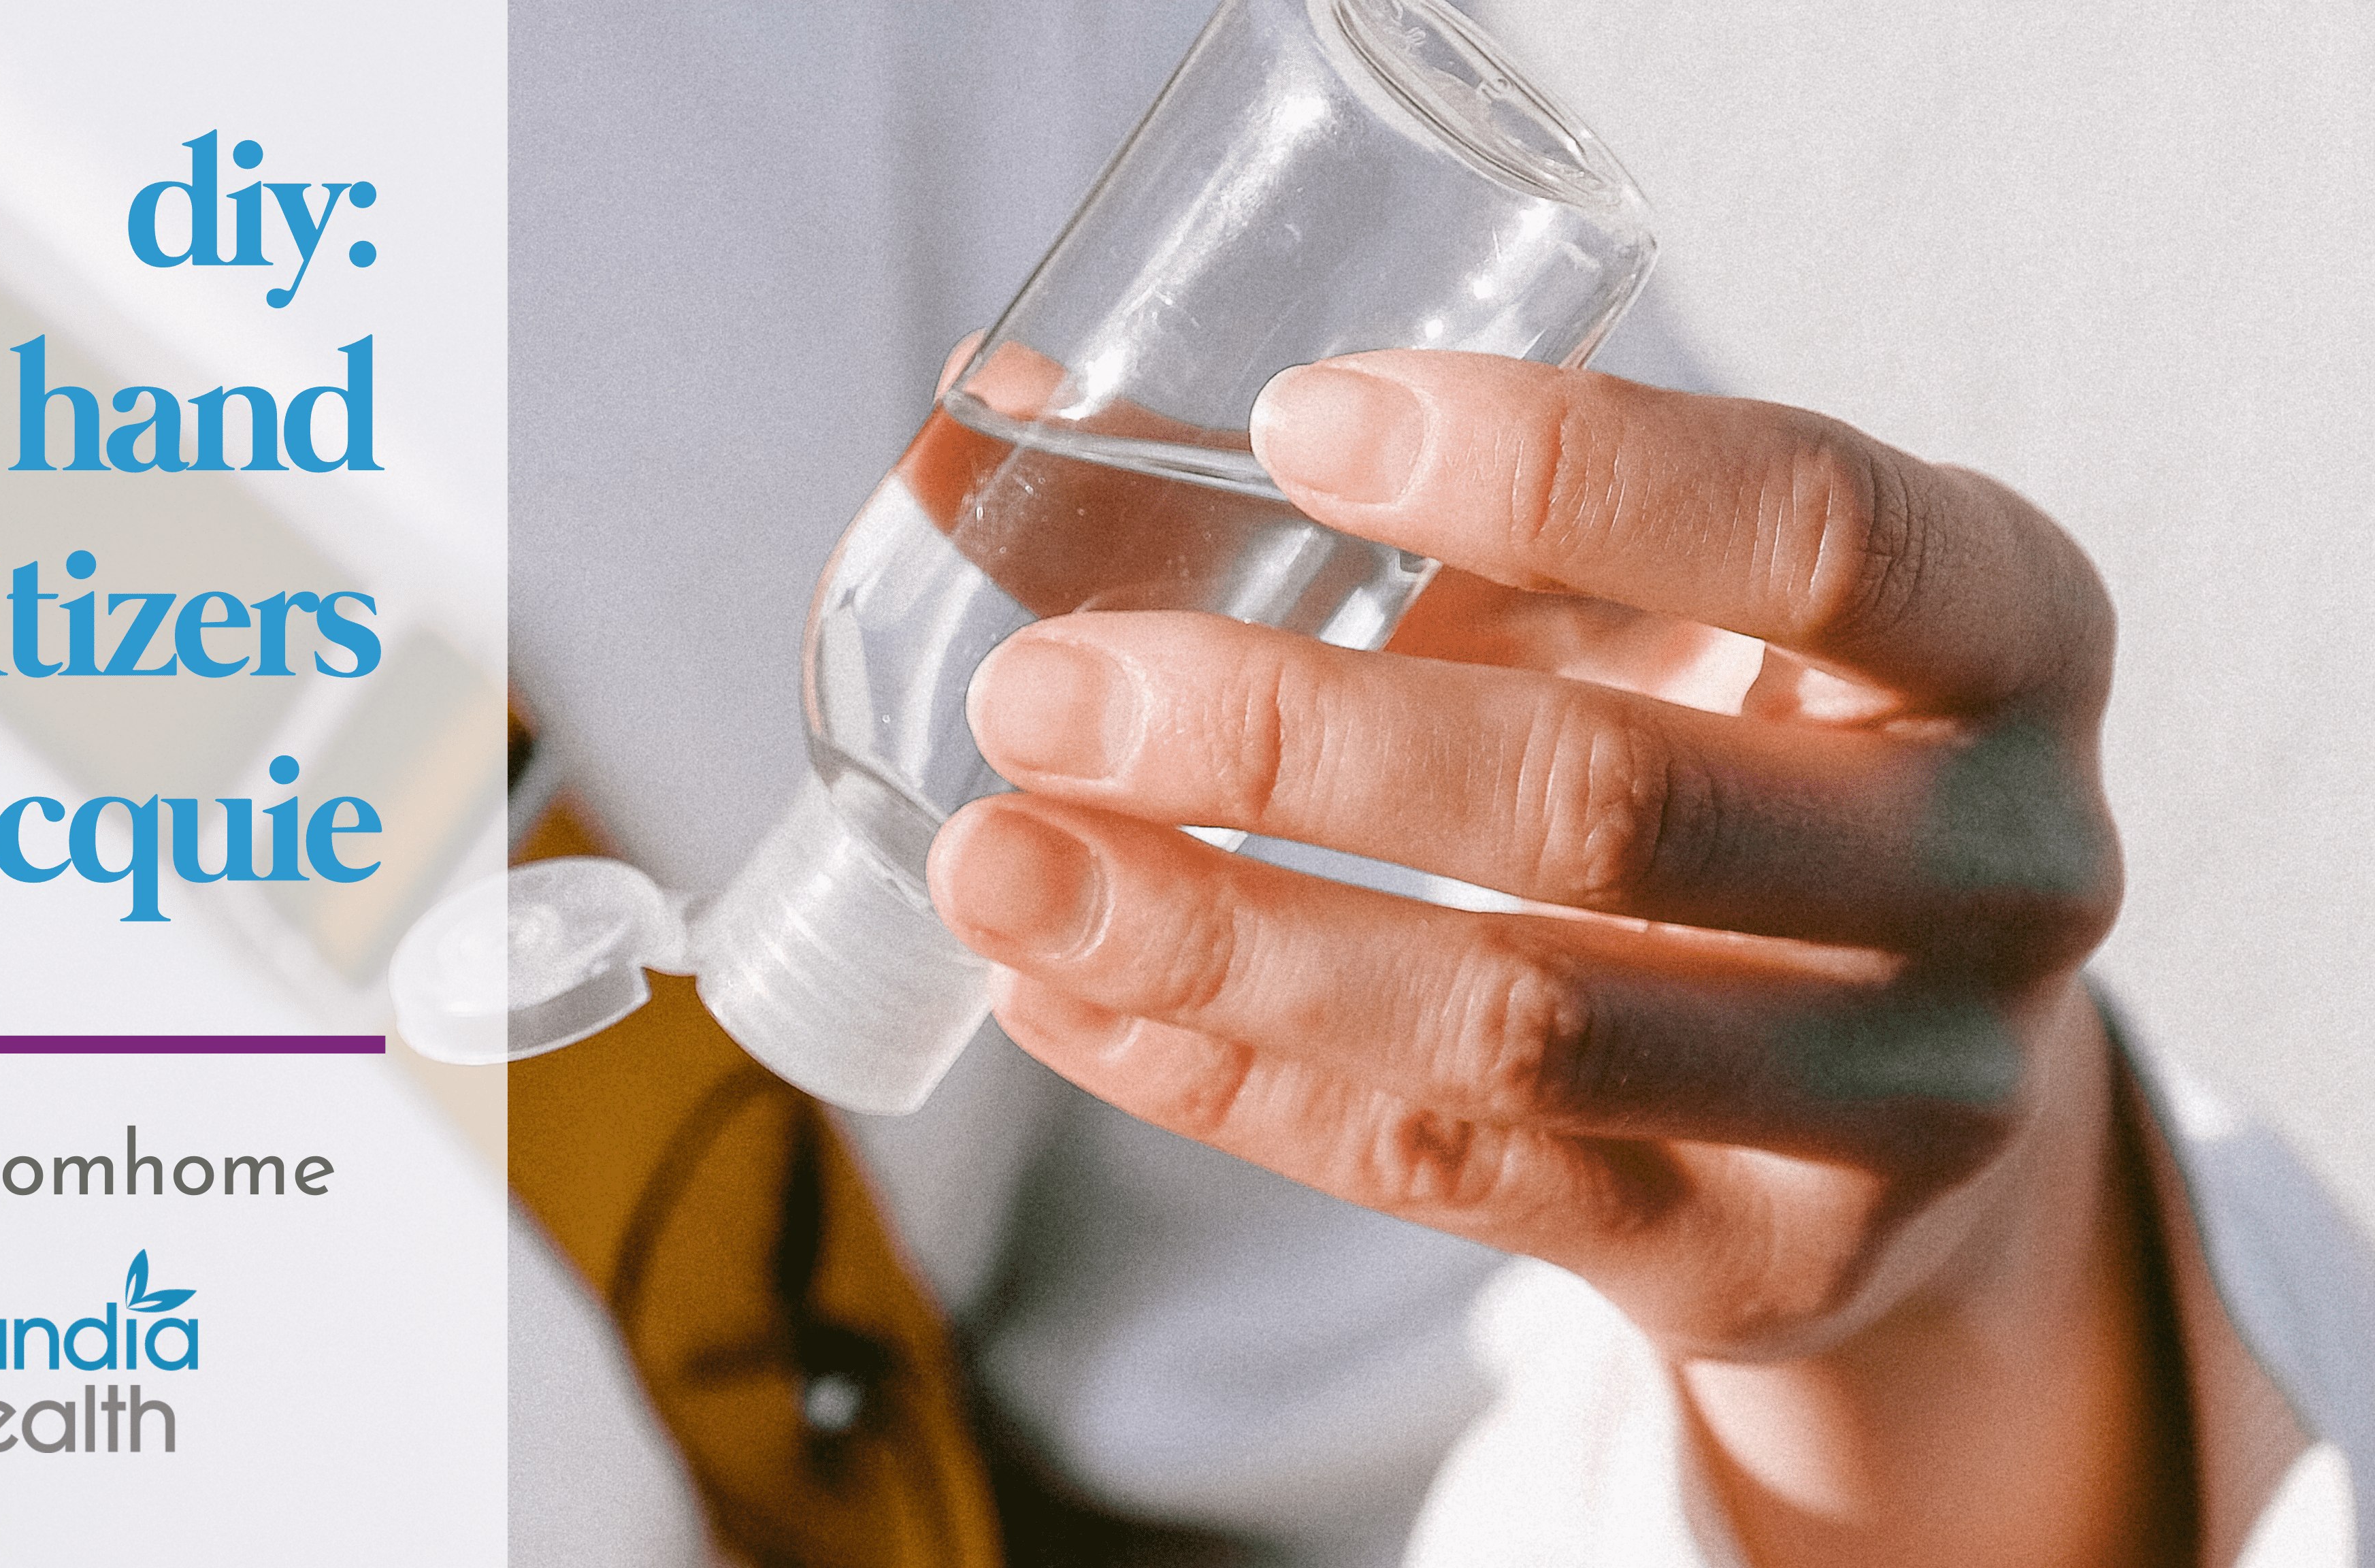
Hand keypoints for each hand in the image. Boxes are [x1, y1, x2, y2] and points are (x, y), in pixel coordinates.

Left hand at [925, 352, 2185, 1565]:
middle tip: (1041, 692)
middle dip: (1287, 746)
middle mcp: (1998, 869)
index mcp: (2007, 631)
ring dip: (1217, 943)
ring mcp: (1897, 1101)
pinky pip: (1449, 1171)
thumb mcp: (1680, 606)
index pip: (1807, 527)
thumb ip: (1435, 513)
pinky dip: (1229, 1082)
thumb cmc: (1752, 748)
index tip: (1292, 423)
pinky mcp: (1751, 1261)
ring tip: (997, 867)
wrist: (1916, 1081)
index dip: (1555, 471)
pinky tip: (1063, 1000)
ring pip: (1512, 1023)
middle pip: (1609, 803)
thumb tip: (1034, 395)